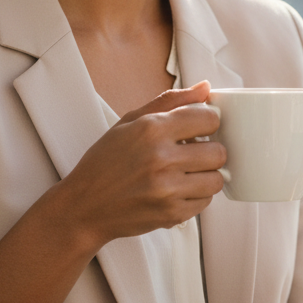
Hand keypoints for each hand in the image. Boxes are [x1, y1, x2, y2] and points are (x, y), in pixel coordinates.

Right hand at [56, 80, 226, 249]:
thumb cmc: (106, 162)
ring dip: (206, 175)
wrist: (84, 207)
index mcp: (152, 129)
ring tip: (187, 173)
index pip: (209, 118)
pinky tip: (178, 190)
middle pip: (219, 152)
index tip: (200, 128)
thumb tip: (206, 87)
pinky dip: (197, 196)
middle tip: (194, 153)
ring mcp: (168, 189)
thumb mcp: (130, 122)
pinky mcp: (171, 214)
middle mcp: (162, 158)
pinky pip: (206, 202)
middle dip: (210, 150)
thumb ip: (171, 101)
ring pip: (217, 179)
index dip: (208, 122)